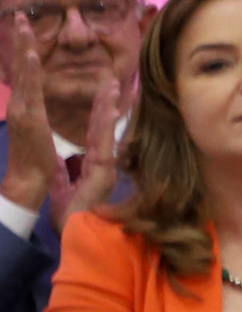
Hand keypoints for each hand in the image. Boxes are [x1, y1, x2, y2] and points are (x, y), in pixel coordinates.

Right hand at [1, 19, 55, 215]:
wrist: (28, 178)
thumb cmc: (35, 155)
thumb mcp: (36, 126)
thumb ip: (35, 109)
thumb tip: (36, 96)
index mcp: (26, 103)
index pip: (26, 71)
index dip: (25, 49)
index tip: (25, 28)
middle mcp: (21, 102)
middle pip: (21, 65)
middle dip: (21, 40)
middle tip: (20, 16)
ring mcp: (23, 108)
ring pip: (25, 72)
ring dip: (24, 47)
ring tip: (24, 25)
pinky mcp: (29, 116)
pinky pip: (31, 89)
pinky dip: (30, 70)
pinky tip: (32, 54)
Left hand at [46, 71, 125, 234]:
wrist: (75, 230)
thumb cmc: (71, 214)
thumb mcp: (62, 187)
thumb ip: (62, 172)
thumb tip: (59, 159)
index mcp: (94, 165)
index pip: (97, 134)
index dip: (101, 114)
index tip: (105, 97)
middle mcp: (104, 162)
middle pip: (104, 127)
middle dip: (107, 103)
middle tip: (111, 81)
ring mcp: (106, 166)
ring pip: (107, 131)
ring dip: (110, 107)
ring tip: (113, 86)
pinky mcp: (104, 171)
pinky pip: (105, 144)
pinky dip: (107, 126)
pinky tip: (110, 109)